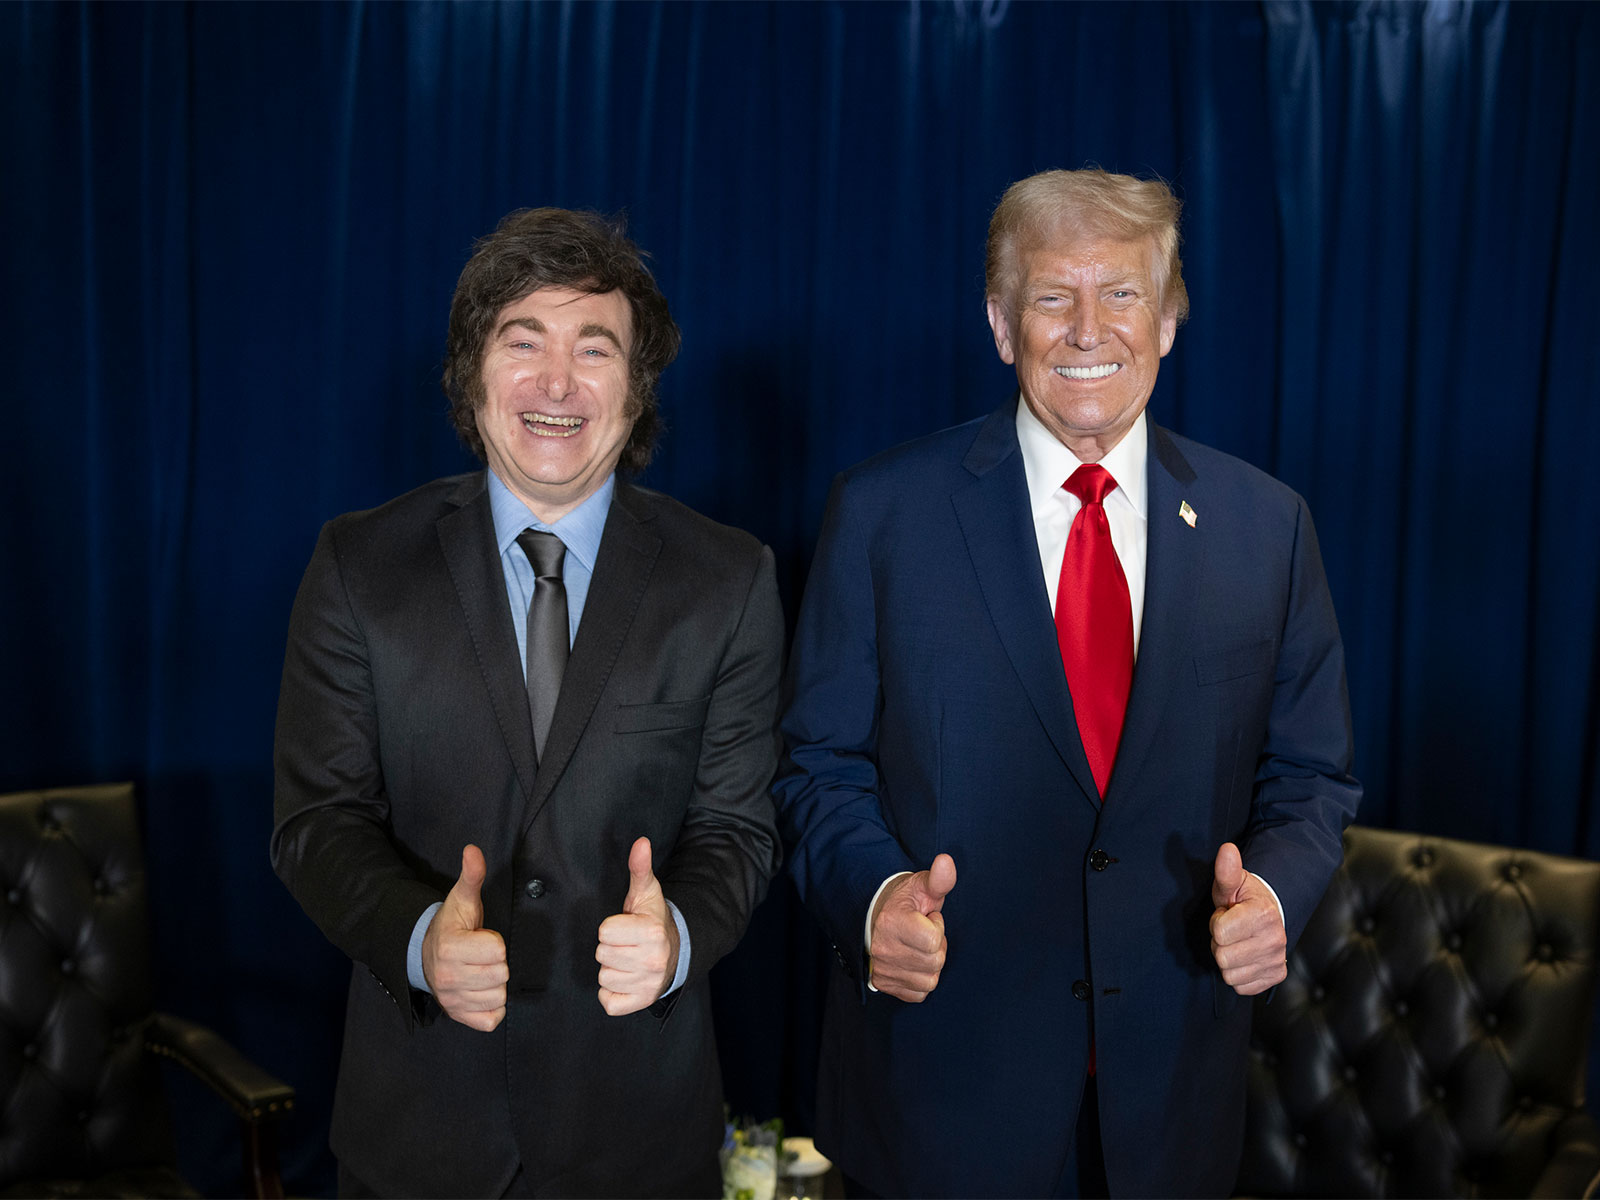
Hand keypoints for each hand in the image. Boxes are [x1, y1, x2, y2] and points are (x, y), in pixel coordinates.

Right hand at [421, 844, 508, 1030]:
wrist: (426, 955)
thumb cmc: (452, 925)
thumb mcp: (462, 898)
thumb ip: (472, 875)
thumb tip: (473, 850)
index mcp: (450, 947)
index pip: (497, 949)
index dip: (495, 941)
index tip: (481, 938)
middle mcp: (447, 977)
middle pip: (500, 975)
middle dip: (497, 963)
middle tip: (481, 956)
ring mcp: (451, 1000)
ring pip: (498, 997)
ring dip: (495, 985)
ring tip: (480, 972)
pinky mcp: (458, 1016)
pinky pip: (491, 1019)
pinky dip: (492, 1008)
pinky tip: (482, 991)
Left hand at [596, 836, 680, 1015]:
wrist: (675, 952)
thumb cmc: (653, 921)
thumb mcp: (647, 893)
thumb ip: (640, 868)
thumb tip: (640, 842)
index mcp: (652, 932)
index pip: (604, 932)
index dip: (611, 928)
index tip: (625, 927)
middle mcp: (653, 960)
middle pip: (602, 955)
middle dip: (611, 948)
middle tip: (627, 944)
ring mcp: (648, 983)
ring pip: (604, 978)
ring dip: (612, 970)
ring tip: (628, 960)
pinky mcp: (642, 1002)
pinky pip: (608, 1001)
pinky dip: (612, 993)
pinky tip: (625, 979)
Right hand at [868, 854, 955, 1001]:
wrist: (877, 919)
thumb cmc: (906, 903)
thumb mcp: (922, 886)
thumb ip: (939, 879)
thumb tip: (947, 861)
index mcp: (892, 923)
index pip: (933, 940)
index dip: (937, 926)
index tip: (927, 917)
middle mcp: (884, 949)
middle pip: (935, 962)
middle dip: (936, 946)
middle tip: (923, 932)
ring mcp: (883, 970)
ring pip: (929, 980)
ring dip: (930, 964)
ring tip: (918, 947)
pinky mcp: (884, 985)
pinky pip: (920, 994)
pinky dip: (921, 980)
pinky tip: (913, 963)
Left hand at [1210, 842, 1287, 995]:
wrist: (1270, 914)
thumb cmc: (1244, 899)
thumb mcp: (1233, 882)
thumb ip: (1226, 870)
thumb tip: (1226, 849)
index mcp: (1264, 914)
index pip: (1220, 932)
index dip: (1217, 923)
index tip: (1227, 914)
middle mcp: (1276, 940)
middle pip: (1223, 957)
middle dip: (1220, 943)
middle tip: (1231, 930)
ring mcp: (1277, 960)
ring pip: (1230, 975)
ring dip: (1228, 960)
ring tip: (1238, 942)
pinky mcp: (1276, 976)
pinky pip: (1241, 987)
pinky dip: (1238, 974)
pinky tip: (1245, 957)